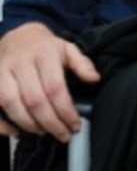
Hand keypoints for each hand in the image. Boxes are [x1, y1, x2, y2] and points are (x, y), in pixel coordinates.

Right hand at [0, 23, 99, 141]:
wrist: (19, 36)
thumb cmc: (45, 47)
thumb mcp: (68, 49)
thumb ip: (82, 65)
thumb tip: (94, 79)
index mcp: (45, 54)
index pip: (55, 88)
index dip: (65, 110)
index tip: (75, 124)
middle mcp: (21, 63)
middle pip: (35, 100)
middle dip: (51, 123)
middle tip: (63, 134)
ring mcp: (3, 72)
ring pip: (12, 104)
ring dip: (29, 124)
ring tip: (45, 132)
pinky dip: (2, 124)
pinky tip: (17, 131)